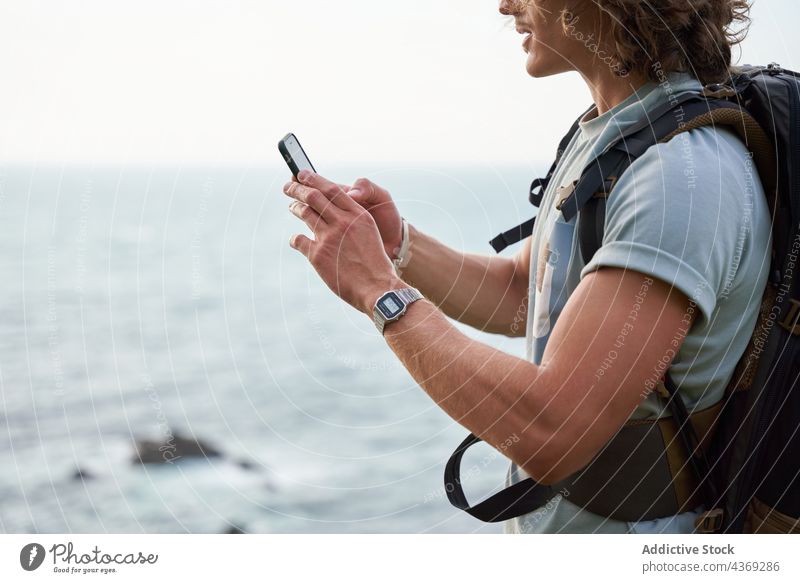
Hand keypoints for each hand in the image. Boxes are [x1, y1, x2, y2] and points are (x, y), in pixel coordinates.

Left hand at [284, 171, 403, 314]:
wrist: (376, 288)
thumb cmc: (375, 263)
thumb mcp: (369, 233)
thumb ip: (351, 220)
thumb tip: (332, 211)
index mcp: (358, 215)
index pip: (332, 189)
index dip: (314, 179)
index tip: (302, 174)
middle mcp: (342, 222)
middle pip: (314, 197)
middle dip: (297, 188)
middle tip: (288, 186)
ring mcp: (329, 238)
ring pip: (305, 214)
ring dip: (295, 208)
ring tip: (292, 206)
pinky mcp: (318, 255)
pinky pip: (299, 240)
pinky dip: (295, 239)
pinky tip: (295, 241)